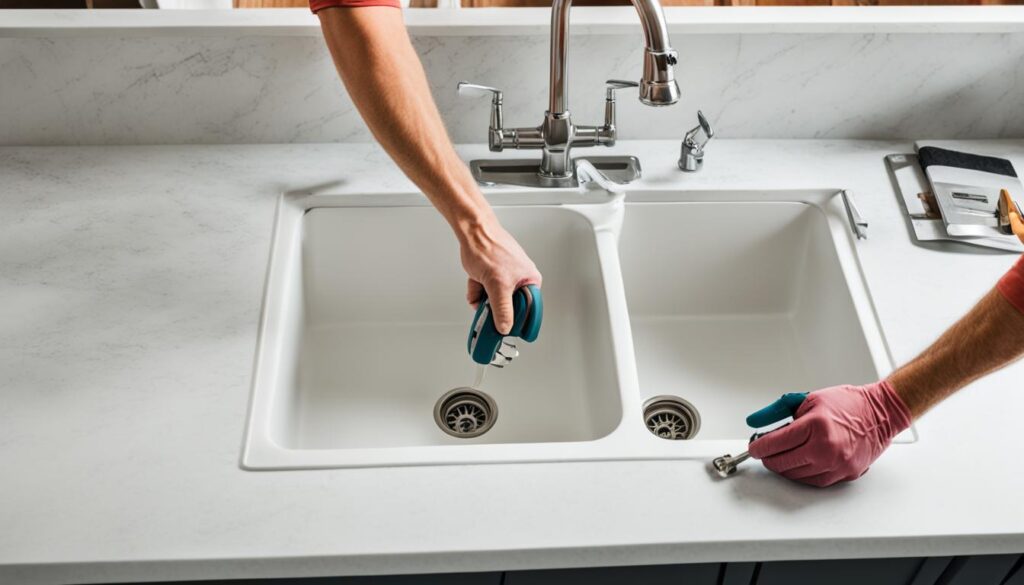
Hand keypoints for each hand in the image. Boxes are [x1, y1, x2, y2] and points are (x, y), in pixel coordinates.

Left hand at [458, 214, 541, 334]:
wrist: (472, 232)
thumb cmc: (489, 247)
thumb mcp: (497, 284)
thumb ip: (502, 309)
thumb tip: (506, 326)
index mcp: (530, 280)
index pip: (530, 310)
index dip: (517, 321)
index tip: (506, 329)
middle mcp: (521, 279)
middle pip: (509, 307)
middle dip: (493, 306)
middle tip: (487, 306)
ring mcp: (505, 277)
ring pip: (494, 300)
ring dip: (483, 297)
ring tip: (480, 287)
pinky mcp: (492, 275)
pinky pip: (485, 292)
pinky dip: (477, 289)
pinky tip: (475, 282)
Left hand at [747, 381, 911, 486]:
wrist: (880, 413)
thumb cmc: (847, 404)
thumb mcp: (808, 399)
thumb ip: (777, 411)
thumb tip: (755, 422)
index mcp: (815, 425)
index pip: (776, 442)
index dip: (759, 447)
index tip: (754, 447)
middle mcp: (826, 447)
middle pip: (784, 462)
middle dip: (769, 459)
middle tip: (764, 453)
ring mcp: (837, 464)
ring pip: (797, 476)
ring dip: (784, 468)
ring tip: (781, 457)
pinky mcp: (846, 474)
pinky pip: (814, 481)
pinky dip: (801, 475)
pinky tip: (798, 465)